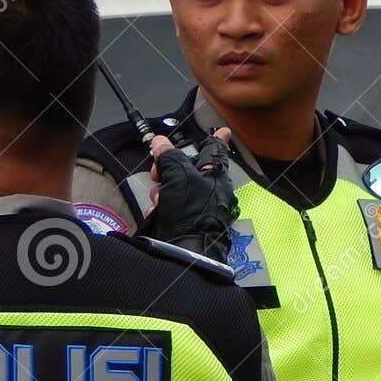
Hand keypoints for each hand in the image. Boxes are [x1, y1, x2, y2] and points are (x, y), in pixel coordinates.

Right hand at [142, 130, 236, 263]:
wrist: (186, 250)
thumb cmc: (192, 212)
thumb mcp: (179, 177)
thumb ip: (169, 157)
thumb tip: (160, 143)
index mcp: (217, 178)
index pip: (215, 152)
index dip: (215, 139)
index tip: (223, 130)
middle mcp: (210, 192)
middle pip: (184, 169)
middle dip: (167, 171)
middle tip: (157, 175)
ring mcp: (197, 208)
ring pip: (172, 189)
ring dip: (161, 194)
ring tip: (162, 203)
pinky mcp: (185, 223)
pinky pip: (168, 209)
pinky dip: (161, 211)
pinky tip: (160, 216)